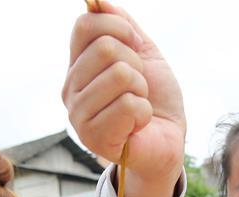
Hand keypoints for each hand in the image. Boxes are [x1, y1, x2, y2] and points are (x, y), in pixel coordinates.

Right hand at [63, 1, 185, 182]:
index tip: (136, 47)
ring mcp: (78, 114)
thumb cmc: (155, 100)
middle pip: (106, 49)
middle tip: (138, 87)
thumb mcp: (144, 54)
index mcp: (78, 65)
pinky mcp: (93, 137)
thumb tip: (99, 2)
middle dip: (137, 66)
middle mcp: (71, 88)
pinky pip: (128, 105)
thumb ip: (123, 26)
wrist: (167, 141)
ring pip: (120, 75)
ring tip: (138, 106)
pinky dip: (144, 113)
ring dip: (141, 91)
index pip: (85, 25)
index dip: (120, 28)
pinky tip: (137, 125)